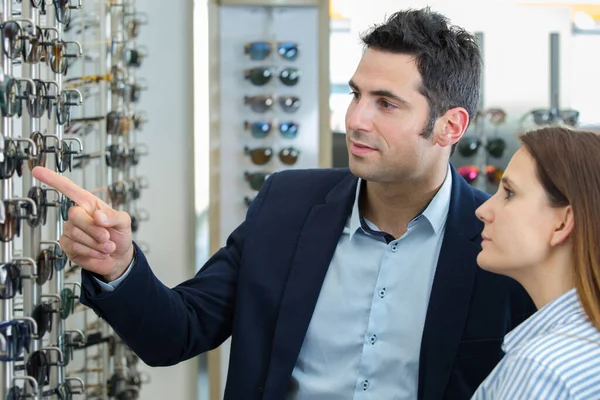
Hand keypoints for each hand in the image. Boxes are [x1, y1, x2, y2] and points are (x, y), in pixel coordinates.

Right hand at [32, 166, 133, 281]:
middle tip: (106, 236)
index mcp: (89, 204)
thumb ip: (114, 216)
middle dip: (94, 228)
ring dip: (96, 243)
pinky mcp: (68, 246)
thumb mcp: (124, 222)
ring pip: (76, 233)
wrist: (118, 257)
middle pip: (75, 215)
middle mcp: (78, 215)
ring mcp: (71, 230)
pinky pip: (74, 247)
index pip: (69, 189)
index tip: (37, 171)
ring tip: (106, 246)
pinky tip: (99, 252)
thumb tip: (98, 216)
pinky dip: (91, 251)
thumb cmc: (119, 235)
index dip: (53, 180)